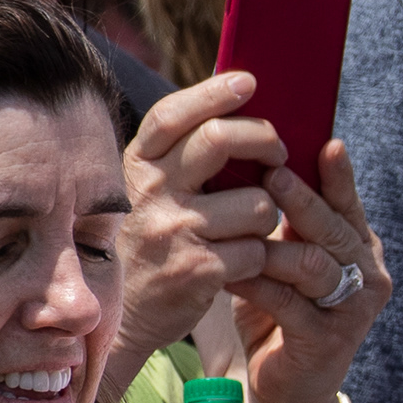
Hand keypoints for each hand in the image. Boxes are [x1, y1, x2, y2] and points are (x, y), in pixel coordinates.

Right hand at [119, 72, 292, 368]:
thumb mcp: (148, 196)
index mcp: (136, 168)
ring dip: (268, 215)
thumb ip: (179, 159)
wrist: (122, 320)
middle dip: (265, 140)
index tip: (249, 81)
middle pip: (220, 139)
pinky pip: (259, 248)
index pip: (172, 115)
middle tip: (279, 152)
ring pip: (258, 202)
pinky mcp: (199, 268)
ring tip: (249, 230)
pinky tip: (243, 263)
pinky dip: (262, 256)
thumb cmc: (149, 247)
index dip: (212, 92)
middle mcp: (150, 192)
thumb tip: (233, 104)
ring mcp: (174, 230)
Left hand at [222, 134, 389, 402]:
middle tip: (274, 173)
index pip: (350, 205)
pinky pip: (288, 303)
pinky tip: (231, 272)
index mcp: (360, 250)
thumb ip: (289, 225)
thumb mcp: (289, 262)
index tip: (326, 143)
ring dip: (273, 244)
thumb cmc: (282, 314)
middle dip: (304, 201)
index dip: (339, 175)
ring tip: (242, 225)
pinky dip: (256, 284)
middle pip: (335, 230)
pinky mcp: (327, 341)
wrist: (289, 387)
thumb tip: (258, 164)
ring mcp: (352, 310)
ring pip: (313, 265)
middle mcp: (367, 276)